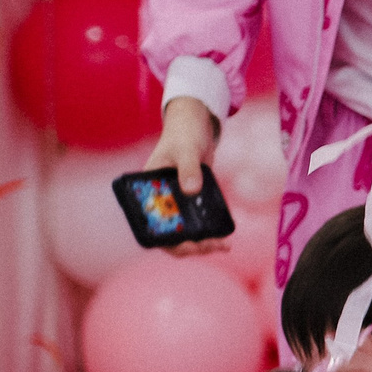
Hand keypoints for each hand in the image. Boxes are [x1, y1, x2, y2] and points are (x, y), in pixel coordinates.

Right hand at [146, 96, 231, 255]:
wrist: (196, 124)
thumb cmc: (184, 134)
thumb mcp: (186, 150)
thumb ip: (189, 169)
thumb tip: (191, 191)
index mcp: (146, 191)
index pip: (150, 223)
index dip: (165, 239)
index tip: (185, 244)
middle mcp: (160, 199)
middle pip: (169, 232)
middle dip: (189, 245)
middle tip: (212, 247)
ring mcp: (177, 199)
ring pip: (185, 229)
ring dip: (201, 241)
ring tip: (223, 246)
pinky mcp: (193, 196)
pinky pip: (198, 219)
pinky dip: (209, 229)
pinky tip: (225, 235)